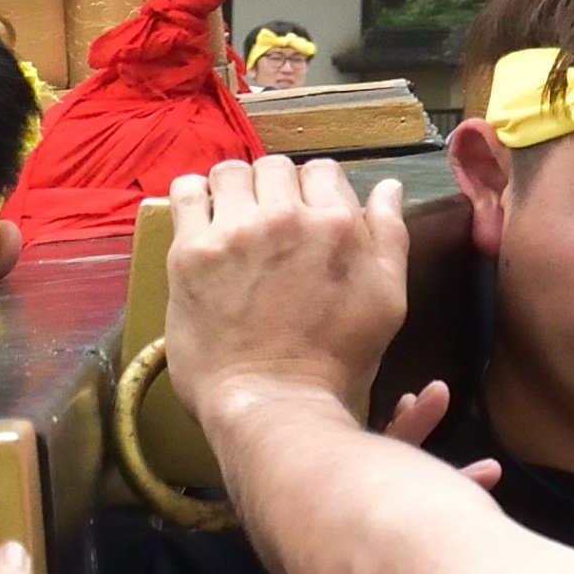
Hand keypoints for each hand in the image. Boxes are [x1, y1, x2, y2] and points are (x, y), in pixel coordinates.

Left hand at [166, 154, 412, 440]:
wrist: (275, 406)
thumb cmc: (336, 363)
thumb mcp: (387, 300)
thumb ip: (389, 236)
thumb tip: (389, 188)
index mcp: (337, 224)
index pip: (323, 171)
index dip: (315, 194)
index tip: (304, 220)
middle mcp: (285, 217)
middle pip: (275, 168)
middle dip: (274, 191)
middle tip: (268, 227)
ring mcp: (234, 233)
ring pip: (230, 172)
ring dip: (234, 190)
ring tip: (232, 220)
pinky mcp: (191, 253)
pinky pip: (184, 194)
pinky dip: (193, 199)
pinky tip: (200, 220)